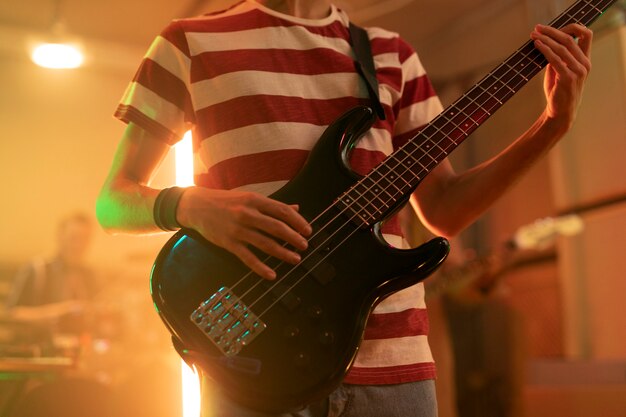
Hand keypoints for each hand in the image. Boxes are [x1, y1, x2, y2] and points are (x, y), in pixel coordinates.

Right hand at [176, 187, 311, 279]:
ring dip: (283, 253)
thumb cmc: (225, 201)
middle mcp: (247, 214)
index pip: (282, 211)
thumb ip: (272, 205)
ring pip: (265, 243)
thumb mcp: (248, 197)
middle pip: (276, 227)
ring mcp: (237, 229)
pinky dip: (260, 267)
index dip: (297, 221)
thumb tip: (296, 208)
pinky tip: (272, 274)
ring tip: (295, 259)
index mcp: (254, 200)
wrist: (196, 206)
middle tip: (305, 246)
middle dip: (294, 238)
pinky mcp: (228, 243)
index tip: (308, 230)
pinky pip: (247, 257)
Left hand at [531, 23, 592, 130]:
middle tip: (537, 28)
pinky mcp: (568, 78)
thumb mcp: (559, 72)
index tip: (552, 28)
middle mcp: (584, 64)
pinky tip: (537, 45)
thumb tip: (547, 44)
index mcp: (585, 61)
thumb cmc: (558, 92)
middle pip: (570, 38)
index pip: (585, 35)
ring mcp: (578, 71)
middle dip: (552, 31)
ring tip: (533, 35)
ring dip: (546, 39)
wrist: (560, 112)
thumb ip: (557, 58)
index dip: (571, 27)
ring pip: (562, 47)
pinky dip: (545, 50)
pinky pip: (555, 59)